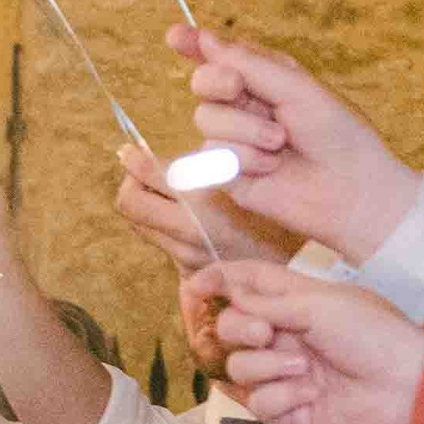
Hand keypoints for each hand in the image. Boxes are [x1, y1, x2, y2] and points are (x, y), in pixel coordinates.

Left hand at [113, 144, 299, 271]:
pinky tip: (176, 211)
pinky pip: (158, 242)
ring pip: (140, 224)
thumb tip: (159, 150)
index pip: (148, 179)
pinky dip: (158, 224)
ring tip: (159, 188)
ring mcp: (184, 256)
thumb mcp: (246, 178)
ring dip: (144, 204)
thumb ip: (205, 166)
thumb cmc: (277, 211)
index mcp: (205, 203)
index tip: (129, 150)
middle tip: (141, 170)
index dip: (135, 162)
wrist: (294, 265)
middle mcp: (188, 232)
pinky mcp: (186, 273)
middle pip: (130, 203)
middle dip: (131, 183)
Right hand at [170, 24, 422, 265]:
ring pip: (206, 120)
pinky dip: (243, 159)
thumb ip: (250, 65)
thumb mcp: (296, 89)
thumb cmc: (335, 133)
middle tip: (237, 87)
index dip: (193, 44)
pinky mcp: (223, 172)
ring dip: (245, 130)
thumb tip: (205, 39)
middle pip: (203, 83)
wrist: (347, 189)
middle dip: (218, 83)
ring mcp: (231, 139)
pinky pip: (211, 155)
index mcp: (264, 78)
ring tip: (280, 143)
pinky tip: (270, 168)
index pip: (221, 56)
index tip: (174, 36)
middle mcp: (243, 106)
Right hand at [192, 260, 423, 423]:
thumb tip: (229, 294)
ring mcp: (281, 373)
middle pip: (230, 328)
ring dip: (267, 367)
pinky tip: (311, 396)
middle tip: (267, 335)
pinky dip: (282, 397)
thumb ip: (268, 302)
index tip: (195, 286)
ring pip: (237, 368)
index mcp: (296, 302)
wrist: (403, 388)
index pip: (248, 283)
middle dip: (240, 330)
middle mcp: (284, 336)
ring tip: (306, 370)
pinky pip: (256, 403)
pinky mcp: (283, 408)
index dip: (219, 280)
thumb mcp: (320, 305)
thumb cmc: (374, 336)